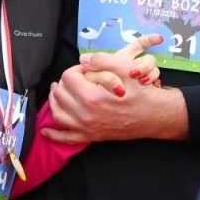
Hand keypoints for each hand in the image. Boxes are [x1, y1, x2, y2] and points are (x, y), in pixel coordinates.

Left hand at [43, 35, 186, 144]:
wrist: (154, 115)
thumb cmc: (141, 92)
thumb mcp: (125, 69)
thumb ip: (101, 60)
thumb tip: (83, 60)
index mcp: (91, 96)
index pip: (69, 77)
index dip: (75, 69)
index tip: (85, 69)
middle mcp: (85, 114)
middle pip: (60, 94)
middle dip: (64, 82)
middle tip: (73, 78)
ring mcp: (87, 127)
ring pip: (58, 114)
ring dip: (54, 101)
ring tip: (57, 91)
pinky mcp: (91, 136)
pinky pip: (66, 138)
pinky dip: (54, 134)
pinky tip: (45, 130)